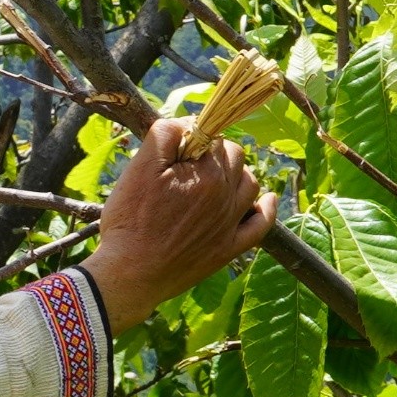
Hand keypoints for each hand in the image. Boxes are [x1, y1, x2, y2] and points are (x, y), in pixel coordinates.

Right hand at [82, 118, 276, 320]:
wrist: (131, 274)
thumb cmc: (129, 221)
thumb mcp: (139, 168)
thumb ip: (165, 135)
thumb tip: (188, 122)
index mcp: (206, 173)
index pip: (212, 135)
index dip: (193, 137)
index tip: (176, 148)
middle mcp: (225, 195)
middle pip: (234, 156)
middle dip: (215, 152)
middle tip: (189, 163)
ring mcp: (230, 223)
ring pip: (250, 183)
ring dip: (238, 173)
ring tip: (216, 176)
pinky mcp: (229, 248)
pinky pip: (261, 224)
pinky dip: (267, 208)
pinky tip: (266, 200)